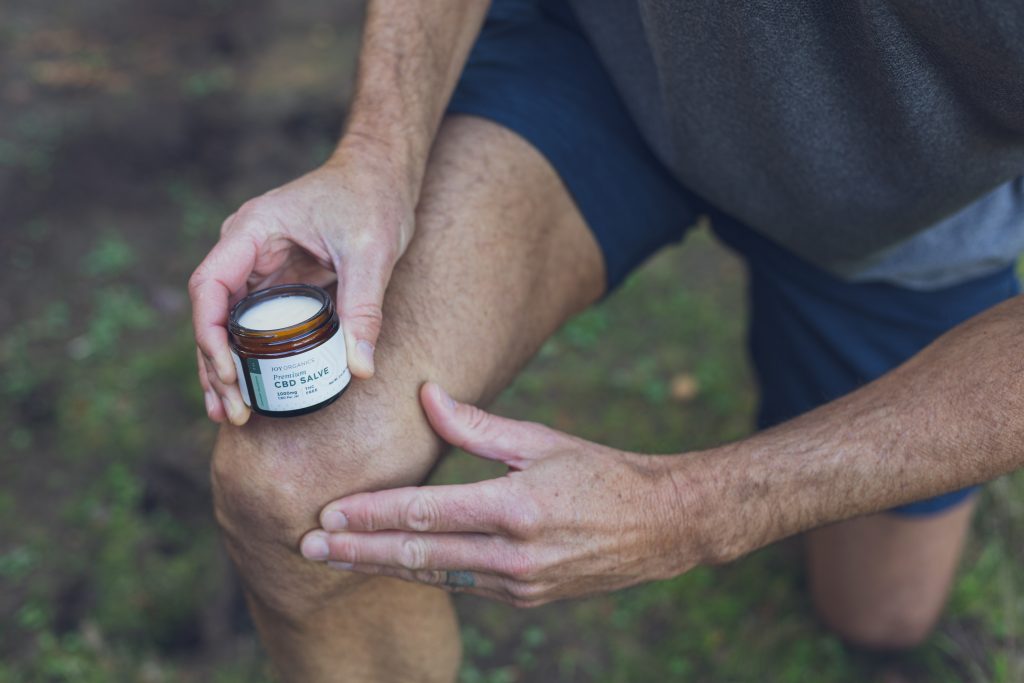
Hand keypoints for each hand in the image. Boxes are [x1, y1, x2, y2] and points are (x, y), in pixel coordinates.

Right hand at [188, 142, 414, 424]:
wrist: (383, 174)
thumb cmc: (373, 198)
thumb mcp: (372, 252)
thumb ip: (364, 308)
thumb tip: (360, 369)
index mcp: (253, 230)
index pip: (209, 286)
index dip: (209, 334)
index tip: (229, 373)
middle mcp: (245, 248)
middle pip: (212, 313)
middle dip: (215, 364)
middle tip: (230, 410)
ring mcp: (258, 265)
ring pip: (227, 323)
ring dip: (226, 367)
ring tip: (229, 414)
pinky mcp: (277, 281)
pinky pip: (253, 323)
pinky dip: (249, 356)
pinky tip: (249, 390)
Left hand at [299, 383, 701, 606]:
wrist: (660, 527)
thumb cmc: (600, 472)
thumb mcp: (541, 441)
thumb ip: (476, 425)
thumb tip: (426, 395)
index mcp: (517, 508)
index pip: (426, 513)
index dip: (372, 515)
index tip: (329, 513)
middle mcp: (515, 554)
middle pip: (418, 554)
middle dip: (357, 551)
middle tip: (309, 546)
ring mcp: (520, 585)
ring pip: (435, 575)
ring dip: (382, 567)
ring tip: (336, 560)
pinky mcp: (527, 598)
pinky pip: (464, 585)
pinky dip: (425, 573)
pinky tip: (392, 564)